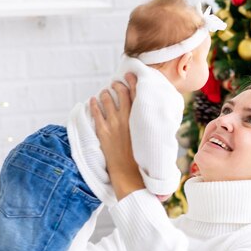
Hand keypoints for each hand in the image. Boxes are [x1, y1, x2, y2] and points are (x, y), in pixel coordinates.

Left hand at [90, 73, 144, 200]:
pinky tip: (93, 100)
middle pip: (121, 93)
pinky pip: (96, 113)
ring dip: (105, 93)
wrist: (130, 175)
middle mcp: (126, 119)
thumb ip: (152, 128)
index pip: (136, 95)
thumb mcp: (152, 140)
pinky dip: (94, 104)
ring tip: (105, 91)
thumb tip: (158, 121)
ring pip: (107, 100)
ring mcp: (113, 124)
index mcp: (140, 120)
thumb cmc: (144, 161)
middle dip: (118, 85)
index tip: (131, 75)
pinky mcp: (102, 132)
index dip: (133, 82)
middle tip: (116, 82)